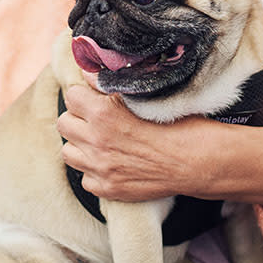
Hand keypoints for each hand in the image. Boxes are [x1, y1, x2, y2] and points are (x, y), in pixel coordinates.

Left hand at [56, 84, 213, 201]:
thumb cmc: (179, 125)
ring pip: (68, 152)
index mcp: (104, 113)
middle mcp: (97, 141)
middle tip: (96, 120)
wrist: (198, 163)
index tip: (95, 98)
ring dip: (81, 146)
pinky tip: (112, 163)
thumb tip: (89, 73)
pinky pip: (85, 178)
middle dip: (78, 119)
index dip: (84, 95)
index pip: (71, 96)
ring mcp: (101, 168)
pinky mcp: (108, 189)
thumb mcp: (147, 97)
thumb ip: (112, 86)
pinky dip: (94, 171)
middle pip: (64, 123)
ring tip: (100, 142)